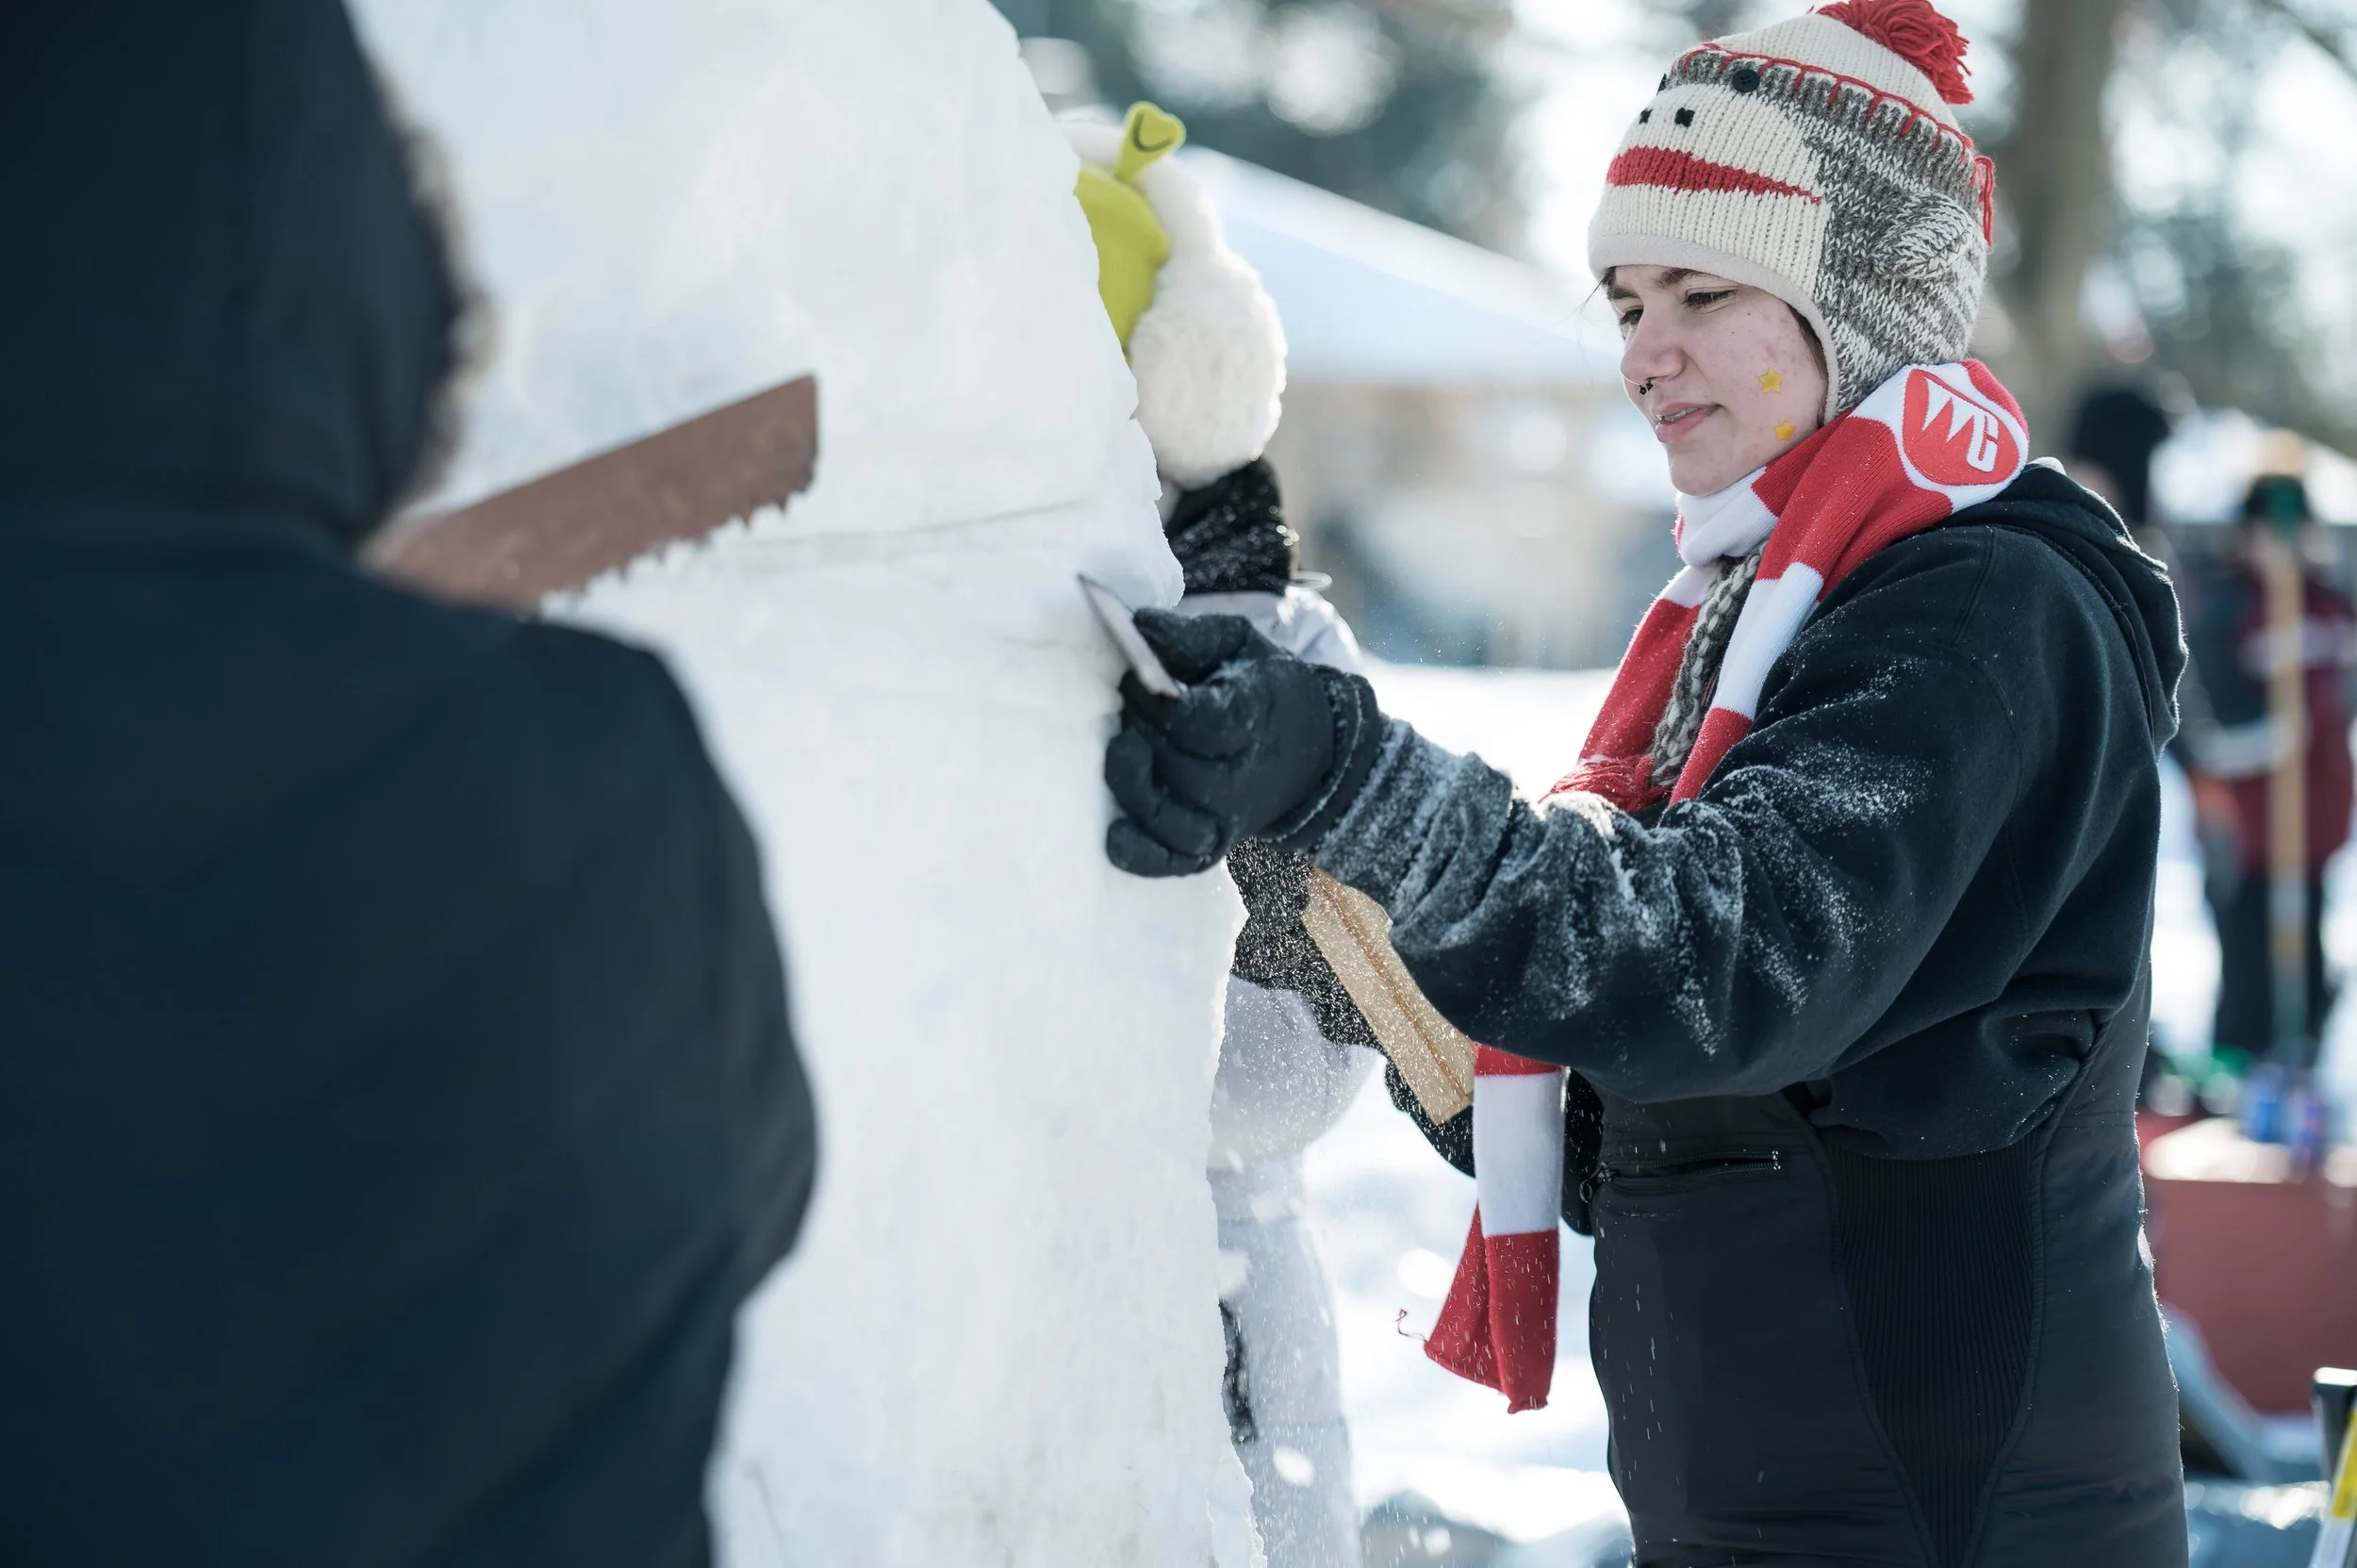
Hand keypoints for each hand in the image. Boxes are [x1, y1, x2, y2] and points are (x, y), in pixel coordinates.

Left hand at [1103, 609, 1370, 876]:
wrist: (1310, 748)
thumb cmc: (1257, 686)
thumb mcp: (1237, 644)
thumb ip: (1191, 636)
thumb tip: (1139, 628)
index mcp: (1253, 718)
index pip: (1197, 721)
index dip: (1155, 699)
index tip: (1138, 673)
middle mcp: (1240, 776)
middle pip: (1174, 763)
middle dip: (1139, 728)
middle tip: (1129, 699)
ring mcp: (1226, 817)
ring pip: (1167, 814)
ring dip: (1132, 783)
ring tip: (1123, 747)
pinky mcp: (1211, 845)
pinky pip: (1170, 861)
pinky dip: (1139, 853)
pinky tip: (1114, 830)